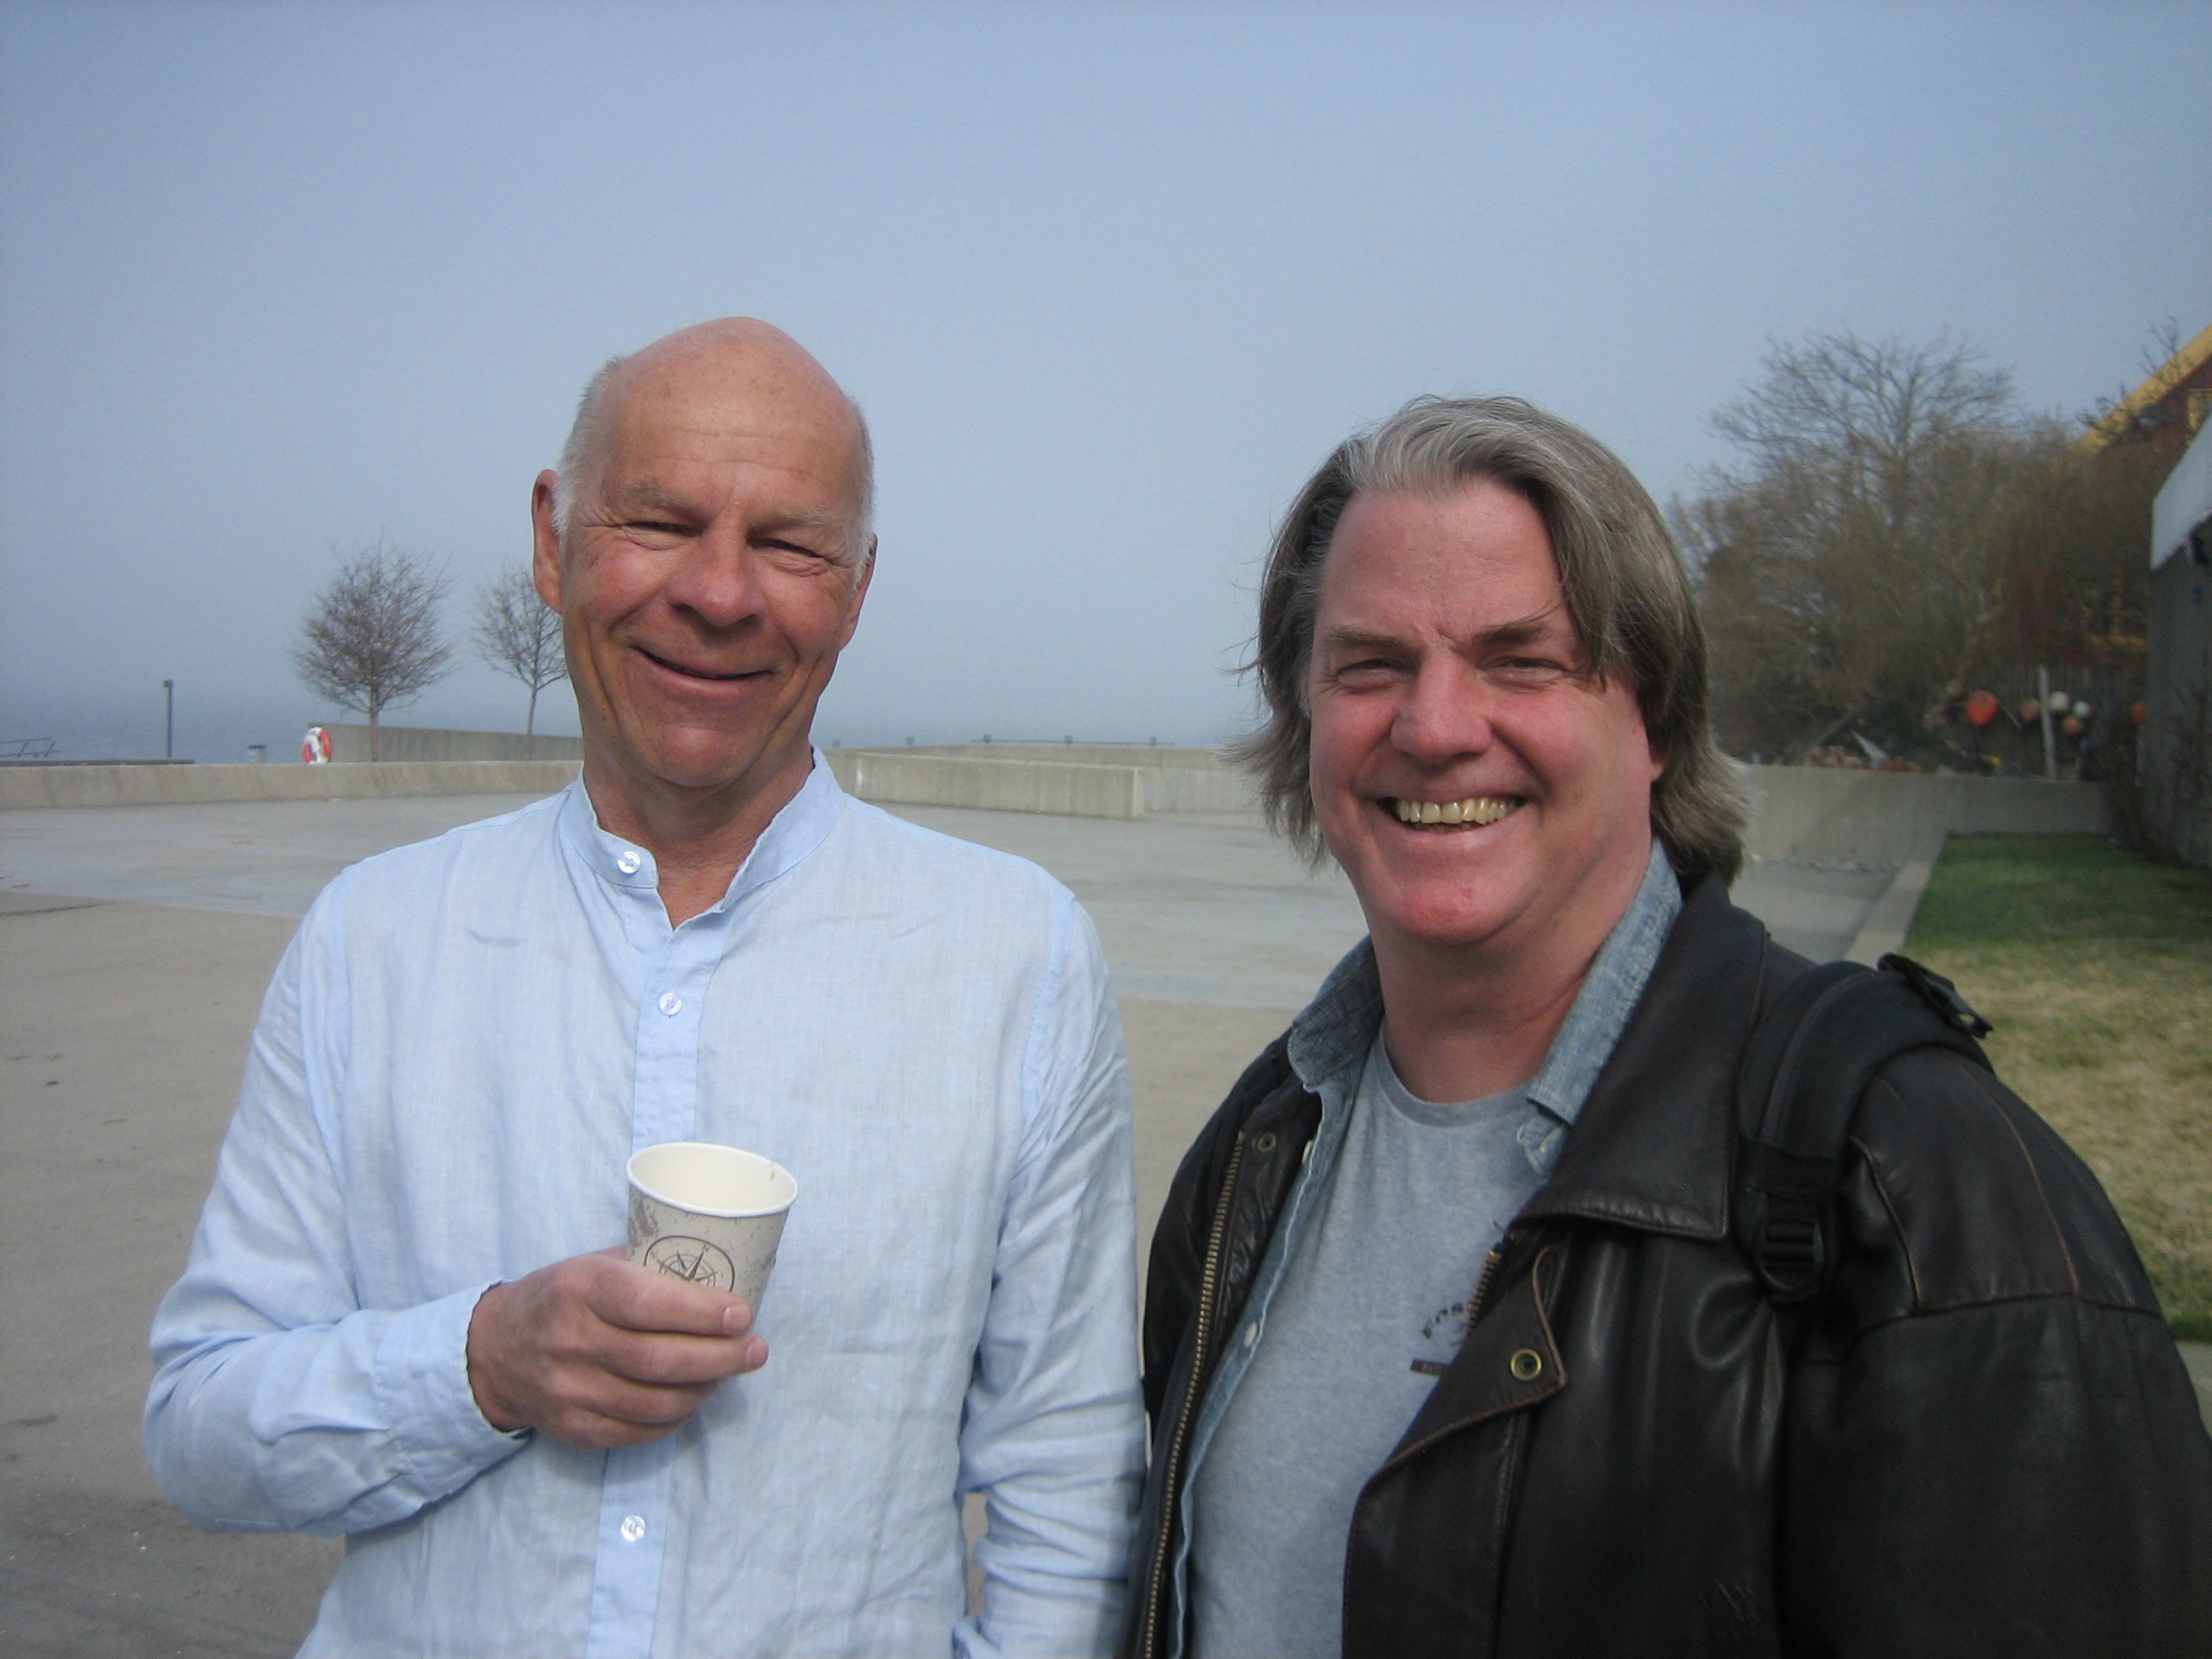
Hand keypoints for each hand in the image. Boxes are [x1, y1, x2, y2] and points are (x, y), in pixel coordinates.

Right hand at [466, 1249, 766, 1448]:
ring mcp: (569, 1391)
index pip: (647, 1303)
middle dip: (721, 1357)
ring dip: (705, 1389)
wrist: (492, 1350)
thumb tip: (722, 1271)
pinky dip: (676, 1418)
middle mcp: (570, 1341)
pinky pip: (640, 1431)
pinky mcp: (573, 1429)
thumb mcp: (593, 1264)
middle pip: (660, 1360)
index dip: (701, 1312)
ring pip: (656, 1403)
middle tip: (756, 1350)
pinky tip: (693, 1398)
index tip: (742, 1313)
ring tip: (728, 1372)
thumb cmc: (561, 1296)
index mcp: (579, 1289)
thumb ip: (648, 1267)